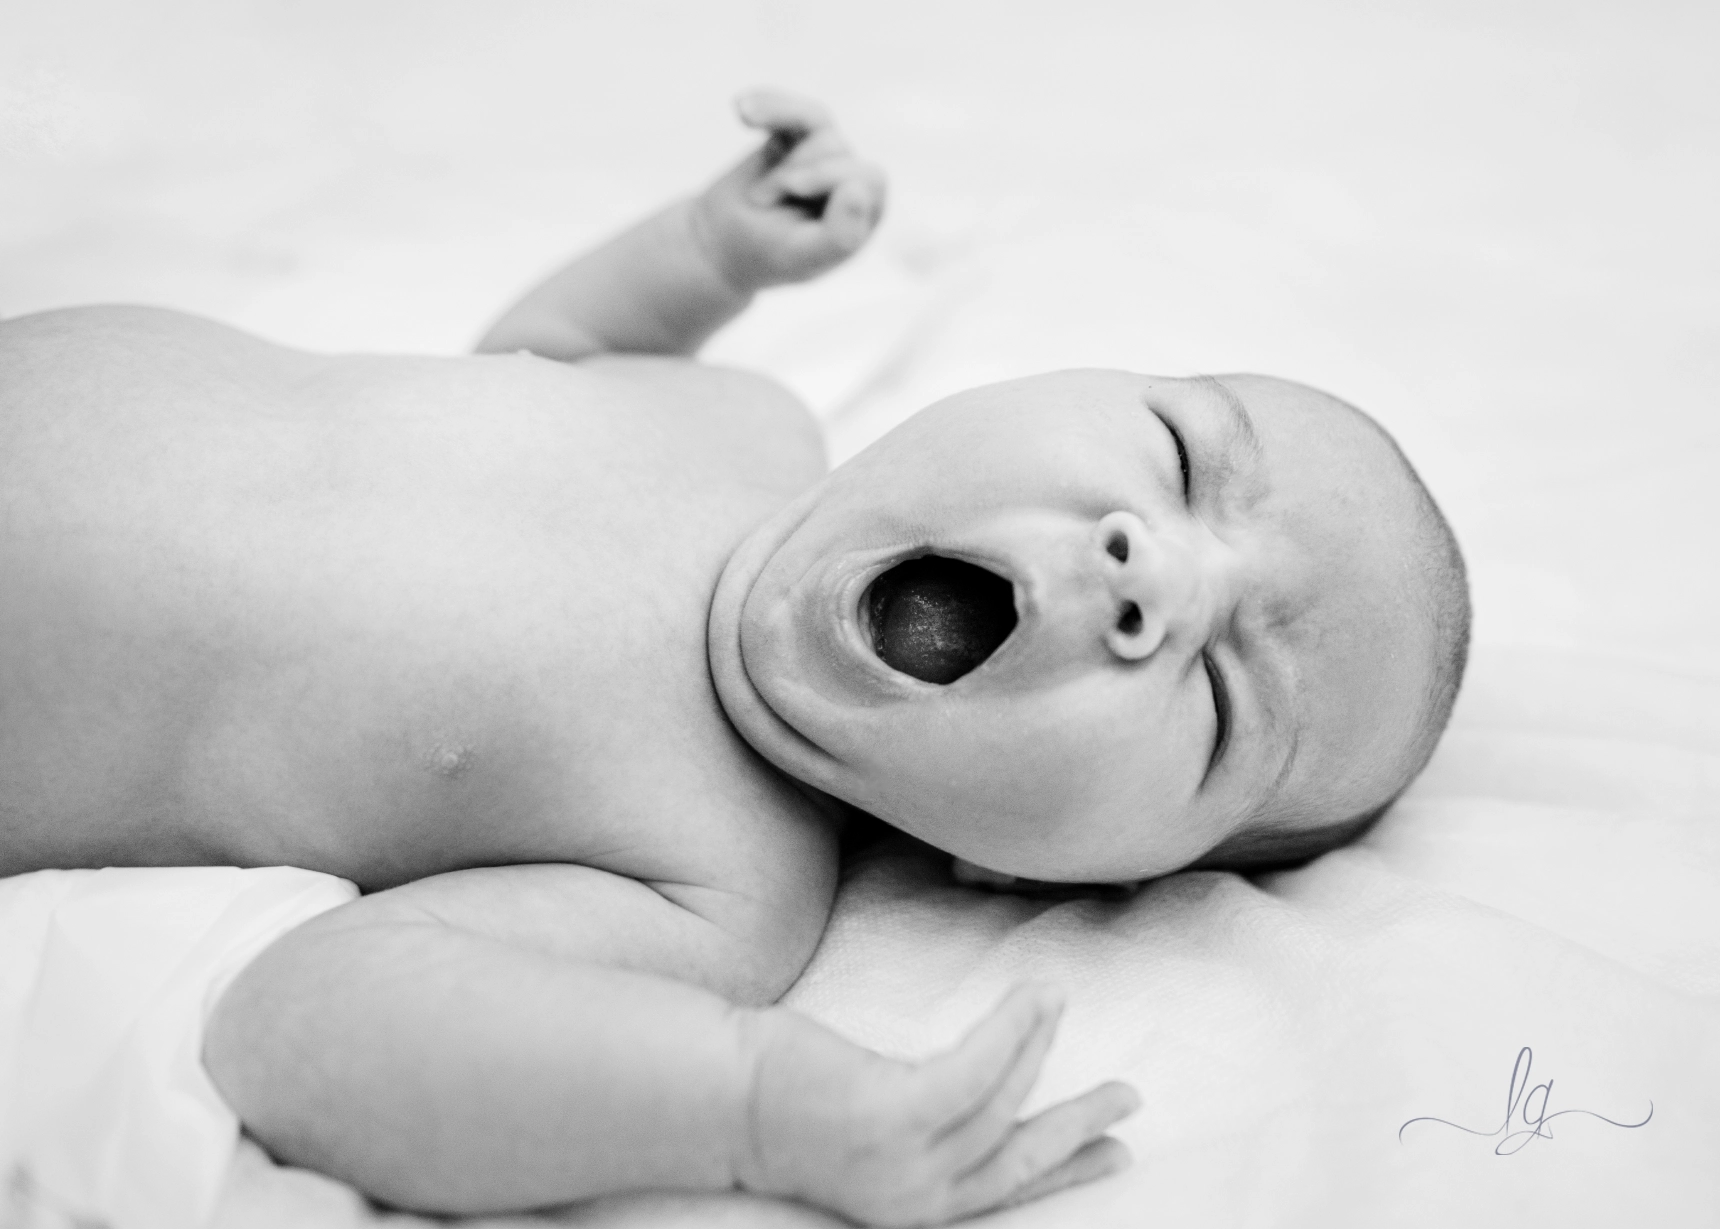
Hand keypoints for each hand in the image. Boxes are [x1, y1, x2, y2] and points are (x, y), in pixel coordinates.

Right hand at [691, 88, 886, 292]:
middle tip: (762, 203)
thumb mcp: (803, 256)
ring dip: (777, 160)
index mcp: (866, 213)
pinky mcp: (795, 134)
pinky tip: (740, 111)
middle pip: (838, 147)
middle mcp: (853, 180)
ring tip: (757, 191)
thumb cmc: (767, 254)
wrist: (720, 243)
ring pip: (815, 122)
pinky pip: (790, 106)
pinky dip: (767, 105)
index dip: (826, 176)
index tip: (793, 190)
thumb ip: (840, 236)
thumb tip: (857, 190)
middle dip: (793, 171)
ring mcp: (825, 154)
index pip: (867, 176)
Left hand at [734, 984, 1138, 1226]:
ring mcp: (907, 1164)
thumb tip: (953, 1088)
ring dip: (1040, 1046)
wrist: (716, 1096)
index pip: (1008, 1189)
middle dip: (1082, 1130)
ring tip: (1057, 1001)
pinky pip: (979, 1069)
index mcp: (914, 1206)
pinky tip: (1034, 996)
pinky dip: (1014, 1030)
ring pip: (1004, 1104)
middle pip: (1024, 1162)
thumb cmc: (781, 1099)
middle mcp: (917, 1201)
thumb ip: (915, 1120)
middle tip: (1129, 1098)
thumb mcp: (866, 1125)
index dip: (1066, 1168)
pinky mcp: (895, 1116)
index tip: (1115, 1153)